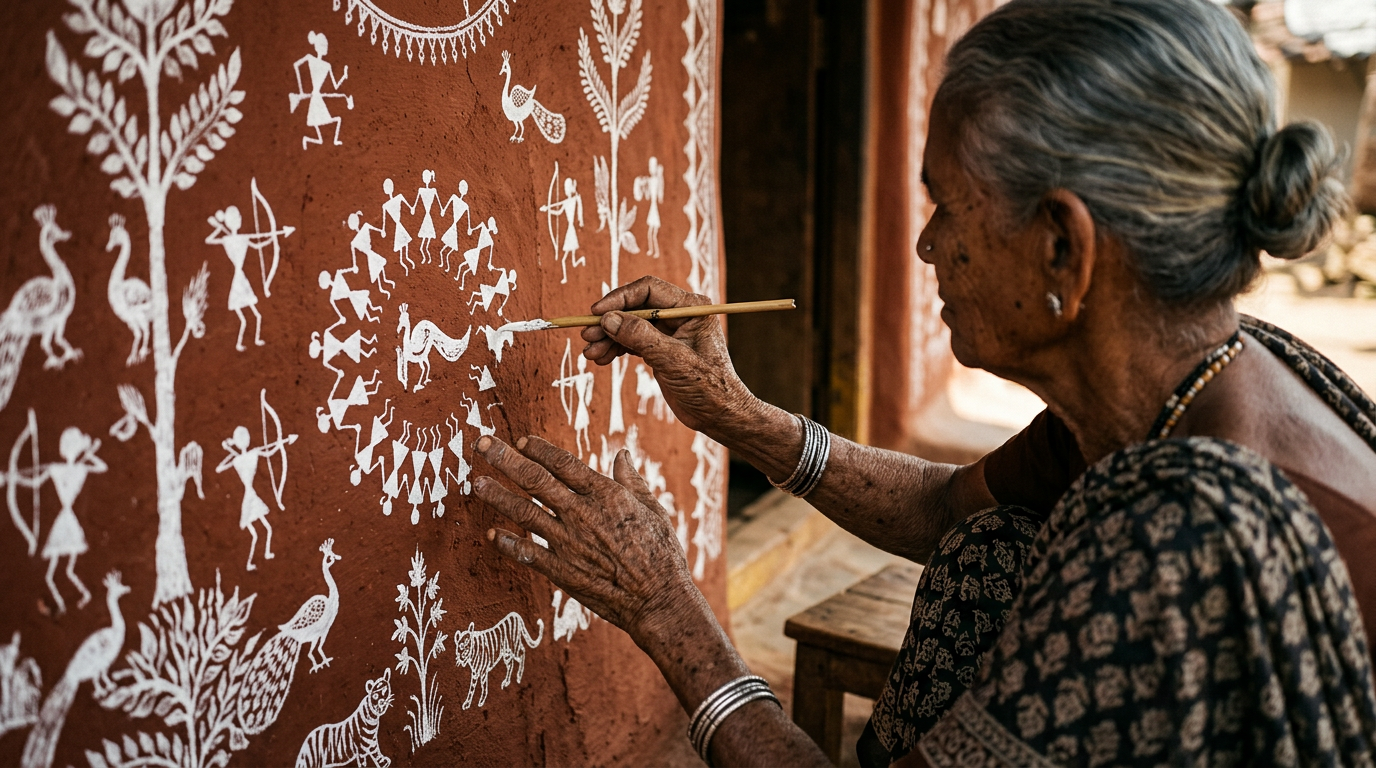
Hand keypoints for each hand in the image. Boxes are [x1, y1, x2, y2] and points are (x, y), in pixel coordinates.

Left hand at [473, 435, 698, 644]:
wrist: (658, 599)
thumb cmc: (662, 554)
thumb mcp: (653, 509)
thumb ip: (632, 481)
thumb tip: (622, 454)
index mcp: (606, 495)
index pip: (564, 464)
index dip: (539, 449)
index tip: (521, 439)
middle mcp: (583, 514)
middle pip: (536, 480)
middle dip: (506, 459)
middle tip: (483, 444)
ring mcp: (570, 543)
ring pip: (525, 513)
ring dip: (498, 496)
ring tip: (476, 483)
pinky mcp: (563, 571)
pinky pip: (528, 554)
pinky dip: (508, 544)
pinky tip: (492, 534)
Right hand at [580, 276, 756, 435]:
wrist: (720, 416)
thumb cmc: (708, 388)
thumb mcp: (673, 361)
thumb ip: (641, 338)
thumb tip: (609, 319)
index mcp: (691, 308)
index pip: (648, 290)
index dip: (619, 299)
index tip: (597, 313)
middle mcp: (679, 314)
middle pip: (635, 307)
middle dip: (610, 321)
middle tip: (588, 336)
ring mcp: (669, 331)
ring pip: (629, 325)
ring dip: (608, 338)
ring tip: (591, 354)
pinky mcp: (660, 348)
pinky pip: (632, 341)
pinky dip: (616, 348)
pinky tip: (601, 359)